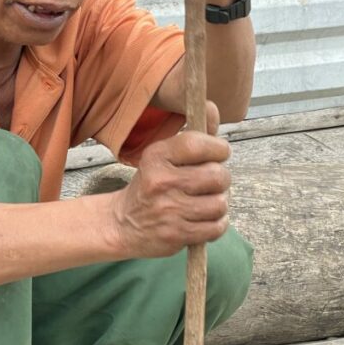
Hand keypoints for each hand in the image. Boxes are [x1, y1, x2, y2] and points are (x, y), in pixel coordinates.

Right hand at [109, 104, 230, 258]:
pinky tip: (203, 219)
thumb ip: (192, 137)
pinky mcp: (176, 235)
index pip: (198, 144)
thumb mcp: (162, 157)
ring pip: (220, 203)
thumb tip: (214, 110)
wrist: (123, 224)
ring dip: (218, 203)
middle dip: (220, 179)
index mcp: (156, 156)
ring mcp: (169, 210)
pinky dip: (216, 224)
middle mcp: (161, 181)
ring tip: (204, 202)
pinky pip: (216, 227)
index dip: (218, 149)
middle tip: (209, 182)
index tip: (219, 153)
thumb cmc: (151, 186)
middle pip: (217, 175)